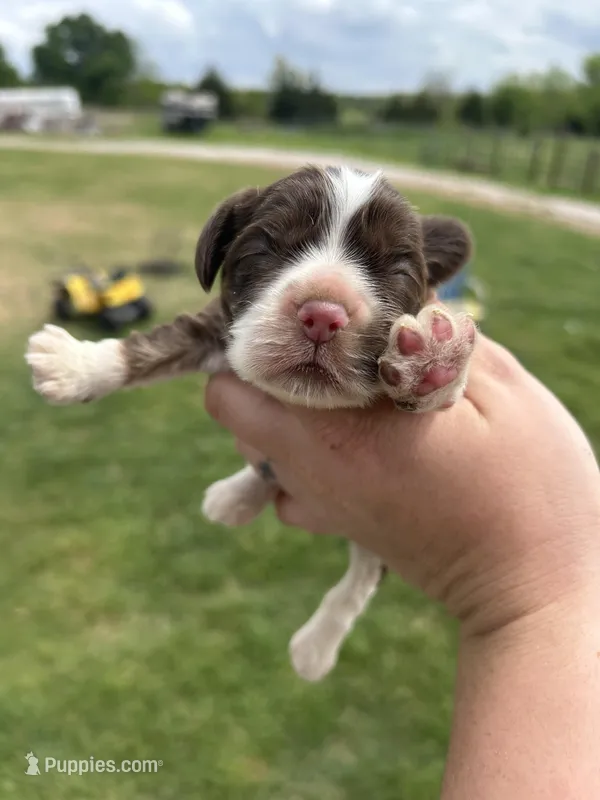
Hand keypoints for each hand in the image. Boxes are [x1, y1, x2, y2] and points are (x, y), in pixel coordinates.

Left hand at [205, 333, 599, 636]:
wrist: (530, 586)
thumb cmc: (527, 490)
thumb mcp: (498, 391)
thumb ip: (436, 338)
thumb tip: (397, 301)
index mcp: (337, 436)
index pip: (234, 390)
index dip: (257, 346)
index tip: (301, 323)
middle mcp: (311, 475)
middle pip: (238, 413)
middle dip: (274, 373)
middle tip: (333, 350)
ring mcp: (320, 506)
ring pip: (260, 445)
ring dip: (289, 412)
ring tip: (351, 392)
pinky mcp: (338, 524)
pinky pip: (288, 481)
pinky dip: (306, 452)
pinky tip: (358, 438)